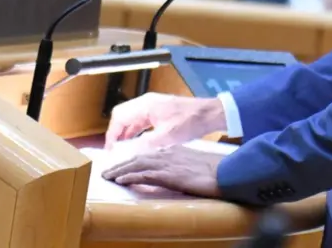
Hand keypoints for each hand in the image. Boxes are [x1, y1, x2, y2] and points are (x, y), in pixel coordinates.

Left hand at [102, 145, 222, 197]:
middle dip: (121, 164)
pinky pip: (144, 174)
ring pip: (137, 164)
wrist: (225, 172)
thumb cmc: (213, 170)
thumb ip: (179, 165)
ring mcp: (168, 163)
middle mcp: (168, 154)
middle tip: (107, 172)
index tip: (121, 166)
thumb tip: (170, 172)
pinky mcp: (169, 174)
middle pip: (138, 158)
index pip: (147, 154)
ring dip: (120, 170)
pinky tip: (121, 180)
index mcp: (173, 150)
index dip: (131, 160)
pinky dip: (131, 176)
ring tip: (108, 176)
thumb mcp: (193, 164)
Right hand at [105, 92, 226, 149]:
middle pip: (122, 116)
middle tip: (115, 150)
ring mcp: (153, 105)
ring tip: (123, 149)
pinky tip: (138, 143)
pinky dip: (136, 130)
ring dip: (126, 132)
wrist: (210, 114)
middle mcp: (147, 102)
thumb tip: (126, 153)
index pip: (119, 117)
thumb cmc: (190, 122)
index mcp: (145, 105)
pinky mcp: (160, 110)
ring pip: (132, 118)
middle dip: (116, 132)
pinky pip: (141, 120)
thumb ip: (144, 144)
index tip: (111, 150)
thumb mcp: (166, 137)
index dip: (112, 134)